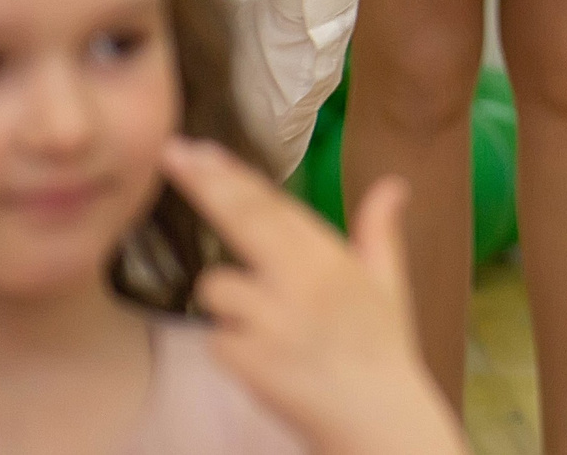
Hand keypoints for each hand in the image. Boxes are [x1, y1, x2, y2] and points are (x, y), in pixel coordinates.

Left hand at [160, 138, 468, 454]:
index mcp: (332, 257)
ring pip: (217, 287)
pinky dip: (231, 348)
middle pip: (243, 219)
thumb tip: (394, 186)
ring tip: (266, 328)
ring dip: (228, 302)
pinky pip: (217, 340)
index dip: (233, 175)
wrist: (378, 417)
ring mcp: (277, 318)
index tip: (199, 149)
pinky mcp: (253, 359)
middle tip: (172, 153)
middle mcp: (304, 278)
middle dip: (205, 184)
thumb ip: (380, 232)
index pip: (273, 205)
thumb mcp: (390, 285)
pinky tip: (264, 363)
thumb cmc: (382, 350)